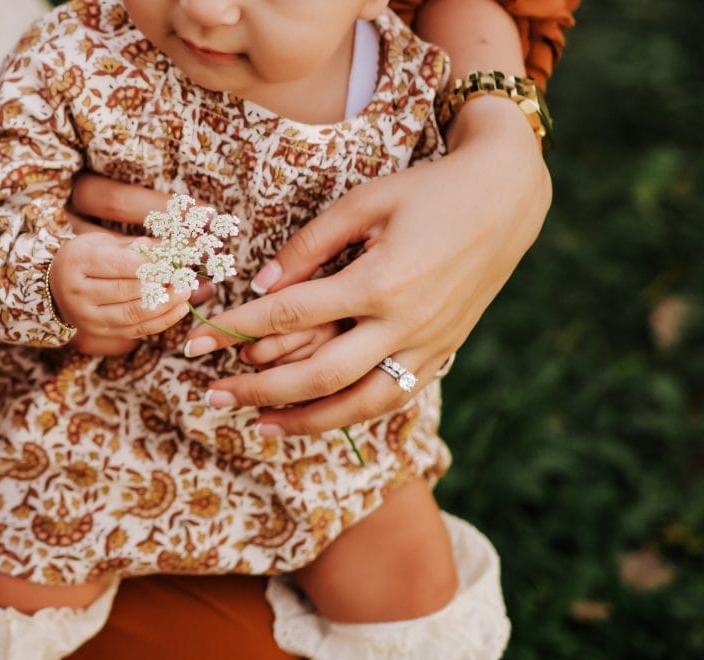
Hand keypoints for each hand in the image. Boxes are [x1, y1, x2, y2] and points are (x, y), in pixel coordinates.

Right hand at [62, 174, 212, 353]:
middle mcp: (77, 291)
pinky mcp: (100, 332)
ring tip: (186, 293)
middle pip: (126, 290)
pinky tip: (180, 309)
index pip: (120, 264)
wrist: (56, 286)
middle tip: (185, 277)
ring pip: (132, 314)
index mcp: (77, 261)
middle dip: (161, 284)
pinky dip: (161, 321)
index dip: (152, 264)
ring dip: (165, 305)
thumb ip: (136, 246)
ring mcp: (87, 317)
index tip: (175, 260)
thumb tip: (172, 248)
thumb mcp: (104, 243)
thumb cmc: (86, 258)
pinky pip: (136, 331)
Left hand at [185, 98, 550, 433]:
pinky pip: (390, 399)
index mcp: (379, 281)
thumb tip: (262, 285)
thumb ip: (310, 245)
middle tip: (211, 395)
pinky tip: (317, 417)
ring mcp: (426, 347)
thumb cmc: (429, 190)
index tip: (197, 340)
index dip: (235, 330)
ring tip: (258, 424)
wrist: (506, 200)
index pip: (289, 316)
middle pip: (318, 375)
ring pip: (357, 404)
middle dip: (258, 389)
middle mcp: (404, 325)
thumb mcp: (364, 202)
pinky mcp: (441, 355)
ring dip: (303, 421)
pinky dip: (349, 414)